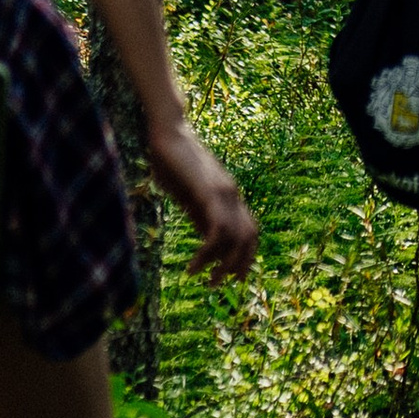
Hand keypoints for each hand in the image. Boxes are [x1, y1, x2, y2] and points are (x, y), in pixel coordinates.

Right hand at [146, 115, 258, 279]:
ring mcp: (223, 192)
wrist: (167, 132)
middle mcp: (231, 194)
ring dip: (223, 265)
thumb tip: (208, 239)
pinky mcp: (209, 192)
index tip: (233, 277)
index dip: (246, 255)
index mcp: (228, 195)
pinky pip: (218, 230)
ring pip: (236, 238)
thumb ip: (200, 213)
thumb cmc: (172, 161)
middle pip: (251, 236)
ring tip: (206, 281)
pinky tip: (193, 267)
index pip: (249, 230)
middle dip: (240, 264)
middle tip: (220, 285)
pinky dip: (208, 254)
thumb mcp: (188, 194)